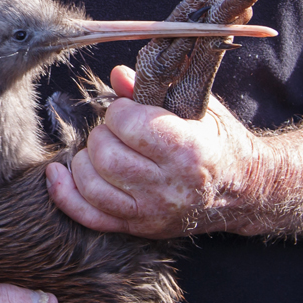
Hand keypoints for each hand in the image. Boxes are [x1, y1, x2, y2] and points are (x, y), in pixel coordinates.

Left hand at [46, 65, 260, 238]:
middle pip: (106, 156)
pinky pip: (88, 216)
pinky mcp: (137, 227)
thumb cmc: (220, 144)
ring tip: (101, 150)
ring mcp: (151, 213)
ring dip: (85, 160)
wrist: (244, 192)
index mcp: (188, 151)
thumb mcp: (200, 110)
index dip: (119, 111)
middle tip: (116, 130)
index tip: (127, 109)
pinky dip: (65, 194)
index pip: (130, 125)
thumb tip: (117, 74)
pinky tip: (58, 172)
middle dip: (102, 134)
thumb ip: (157, 91)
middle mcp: (169, 187)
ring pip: (92, 185)